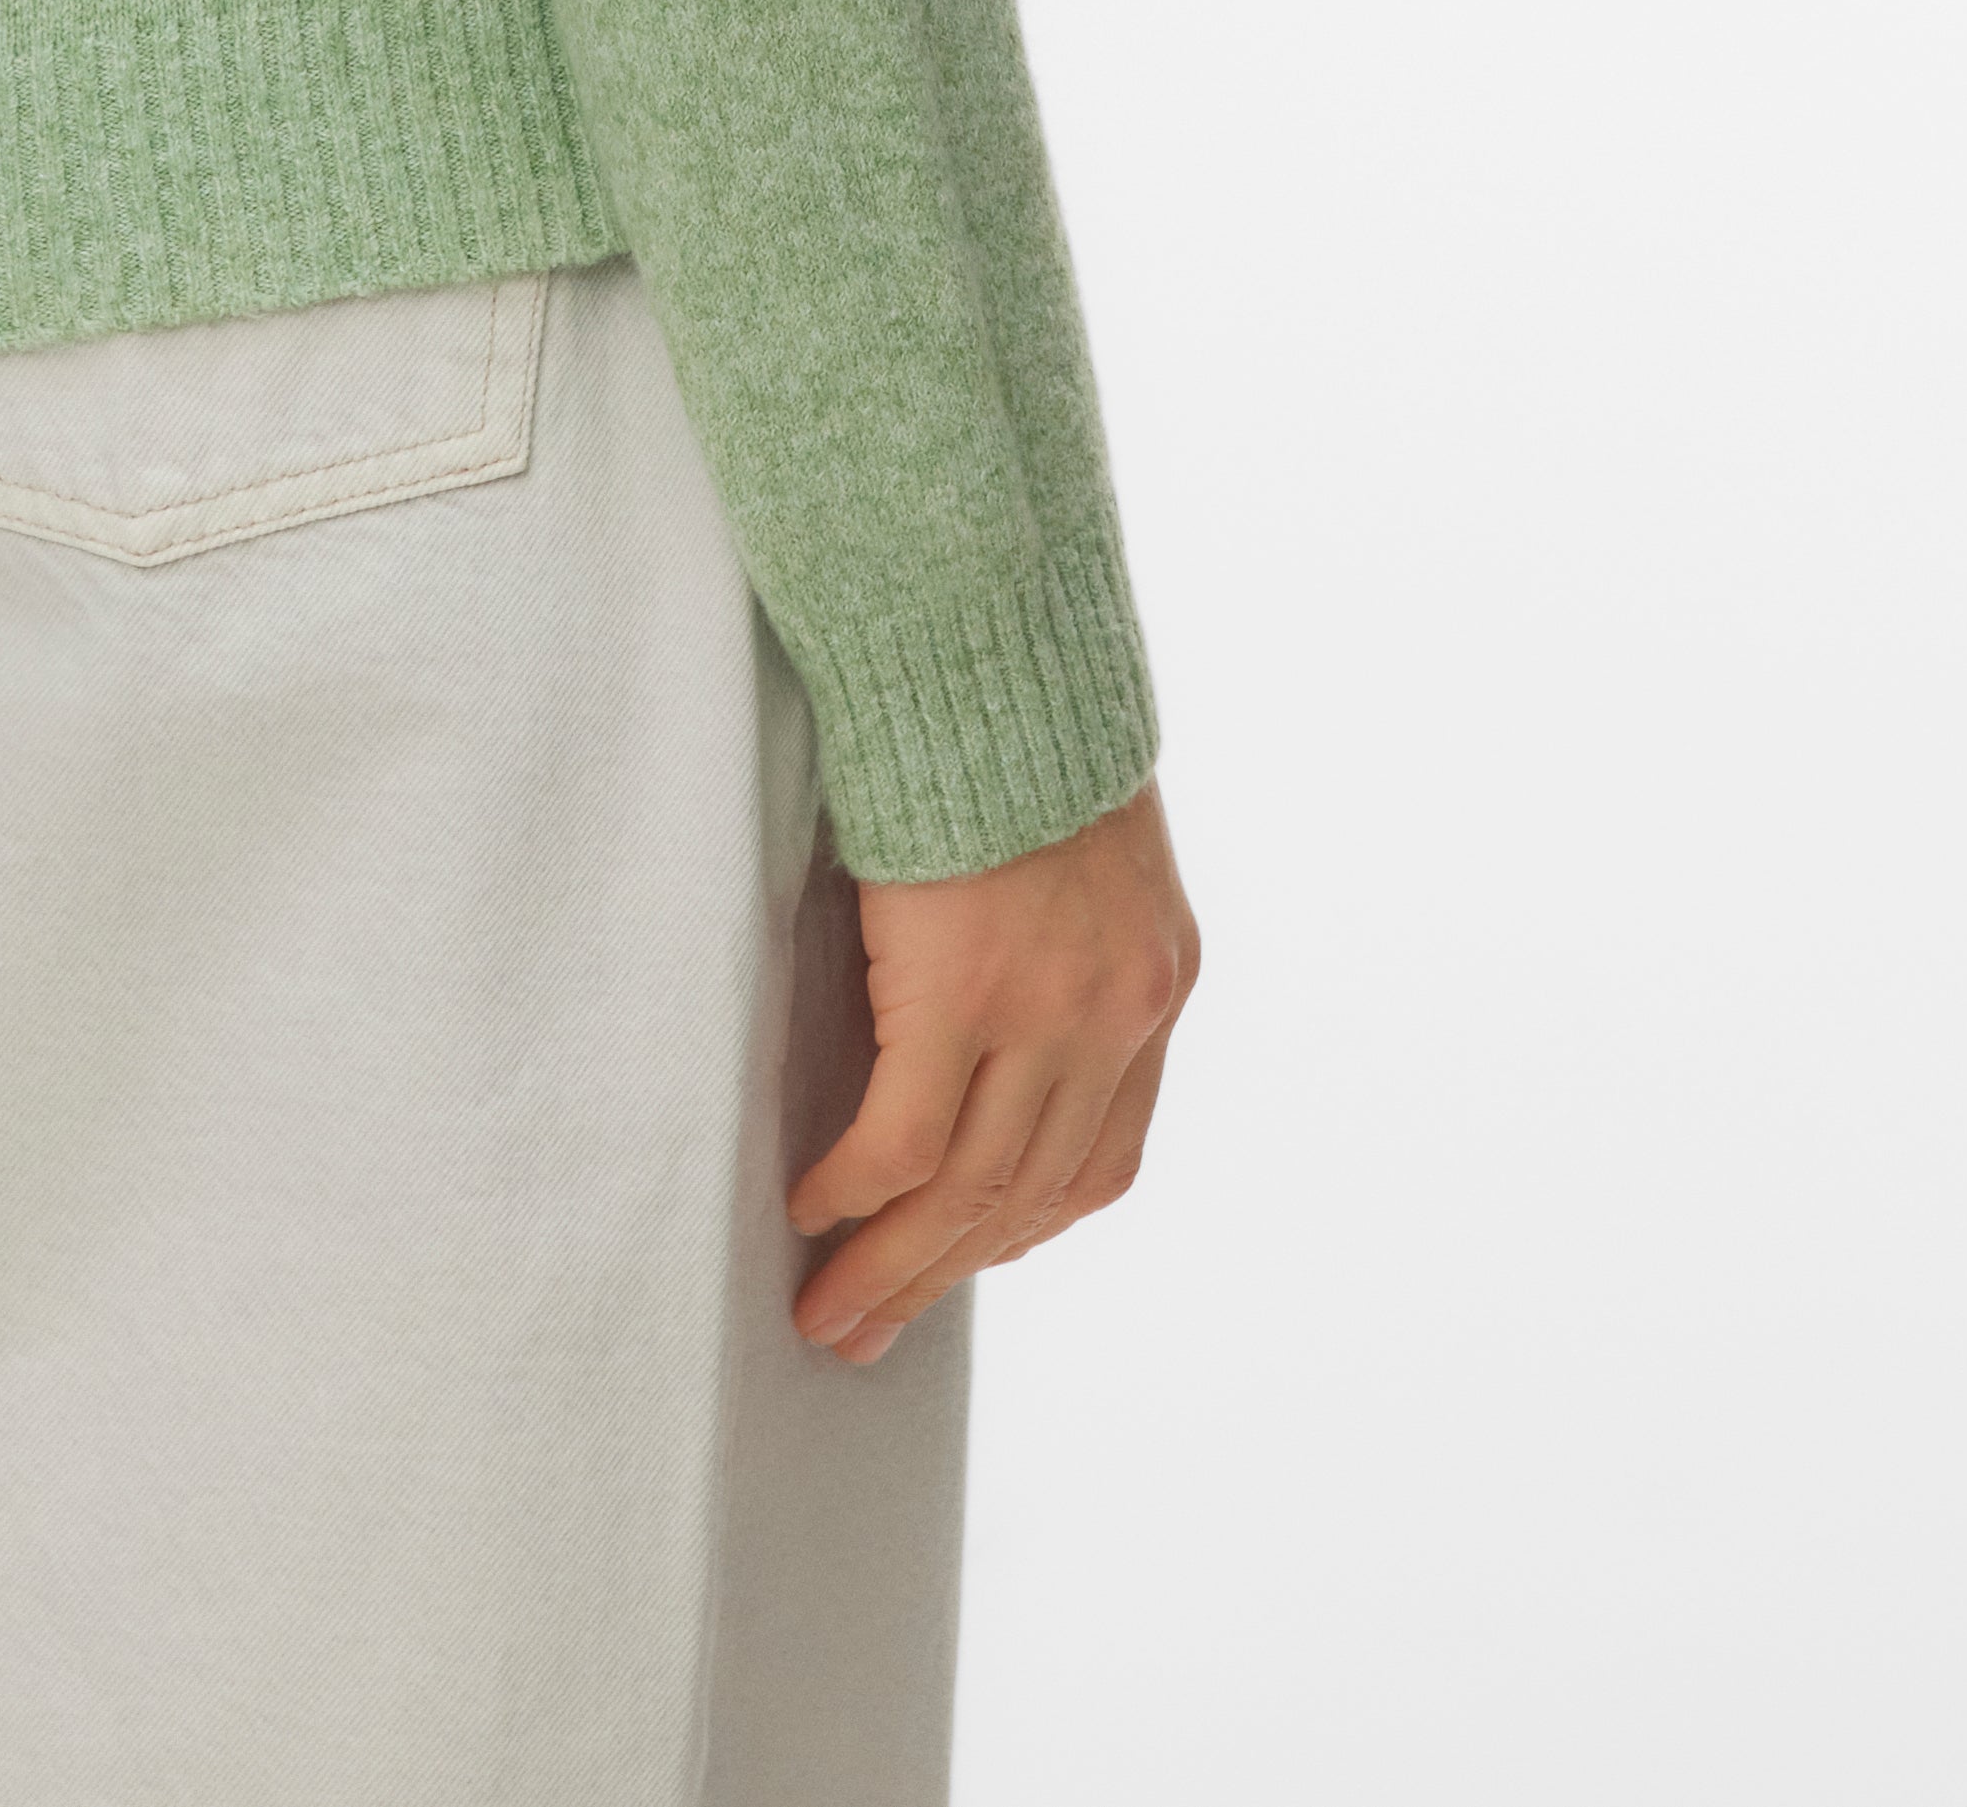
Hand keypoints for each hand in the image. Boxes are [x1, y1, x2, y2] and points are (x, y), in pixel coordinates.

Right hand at [785, 775, 1197, 1359]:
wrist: (987, 634)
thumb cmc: (1014, 718)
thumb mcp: (1081, 848)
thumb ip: (1062, 940)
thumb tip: (996, 1014)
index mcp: (1156, 983)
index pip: (1098, 1163)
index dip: (1019, 1227)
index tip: (955, 1261)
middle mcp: (1118, 1013)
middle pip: (1027, 1196)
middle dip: (944, 1276)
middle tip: (866, 1332)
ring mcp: (1046, 1011)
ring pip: (966, 1190)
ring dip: (892, 1263)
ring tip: (830, 1310)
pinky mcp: (963, 991)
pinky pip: (903, 1137)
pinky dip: (856, 1189)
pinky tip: (811, 1209)